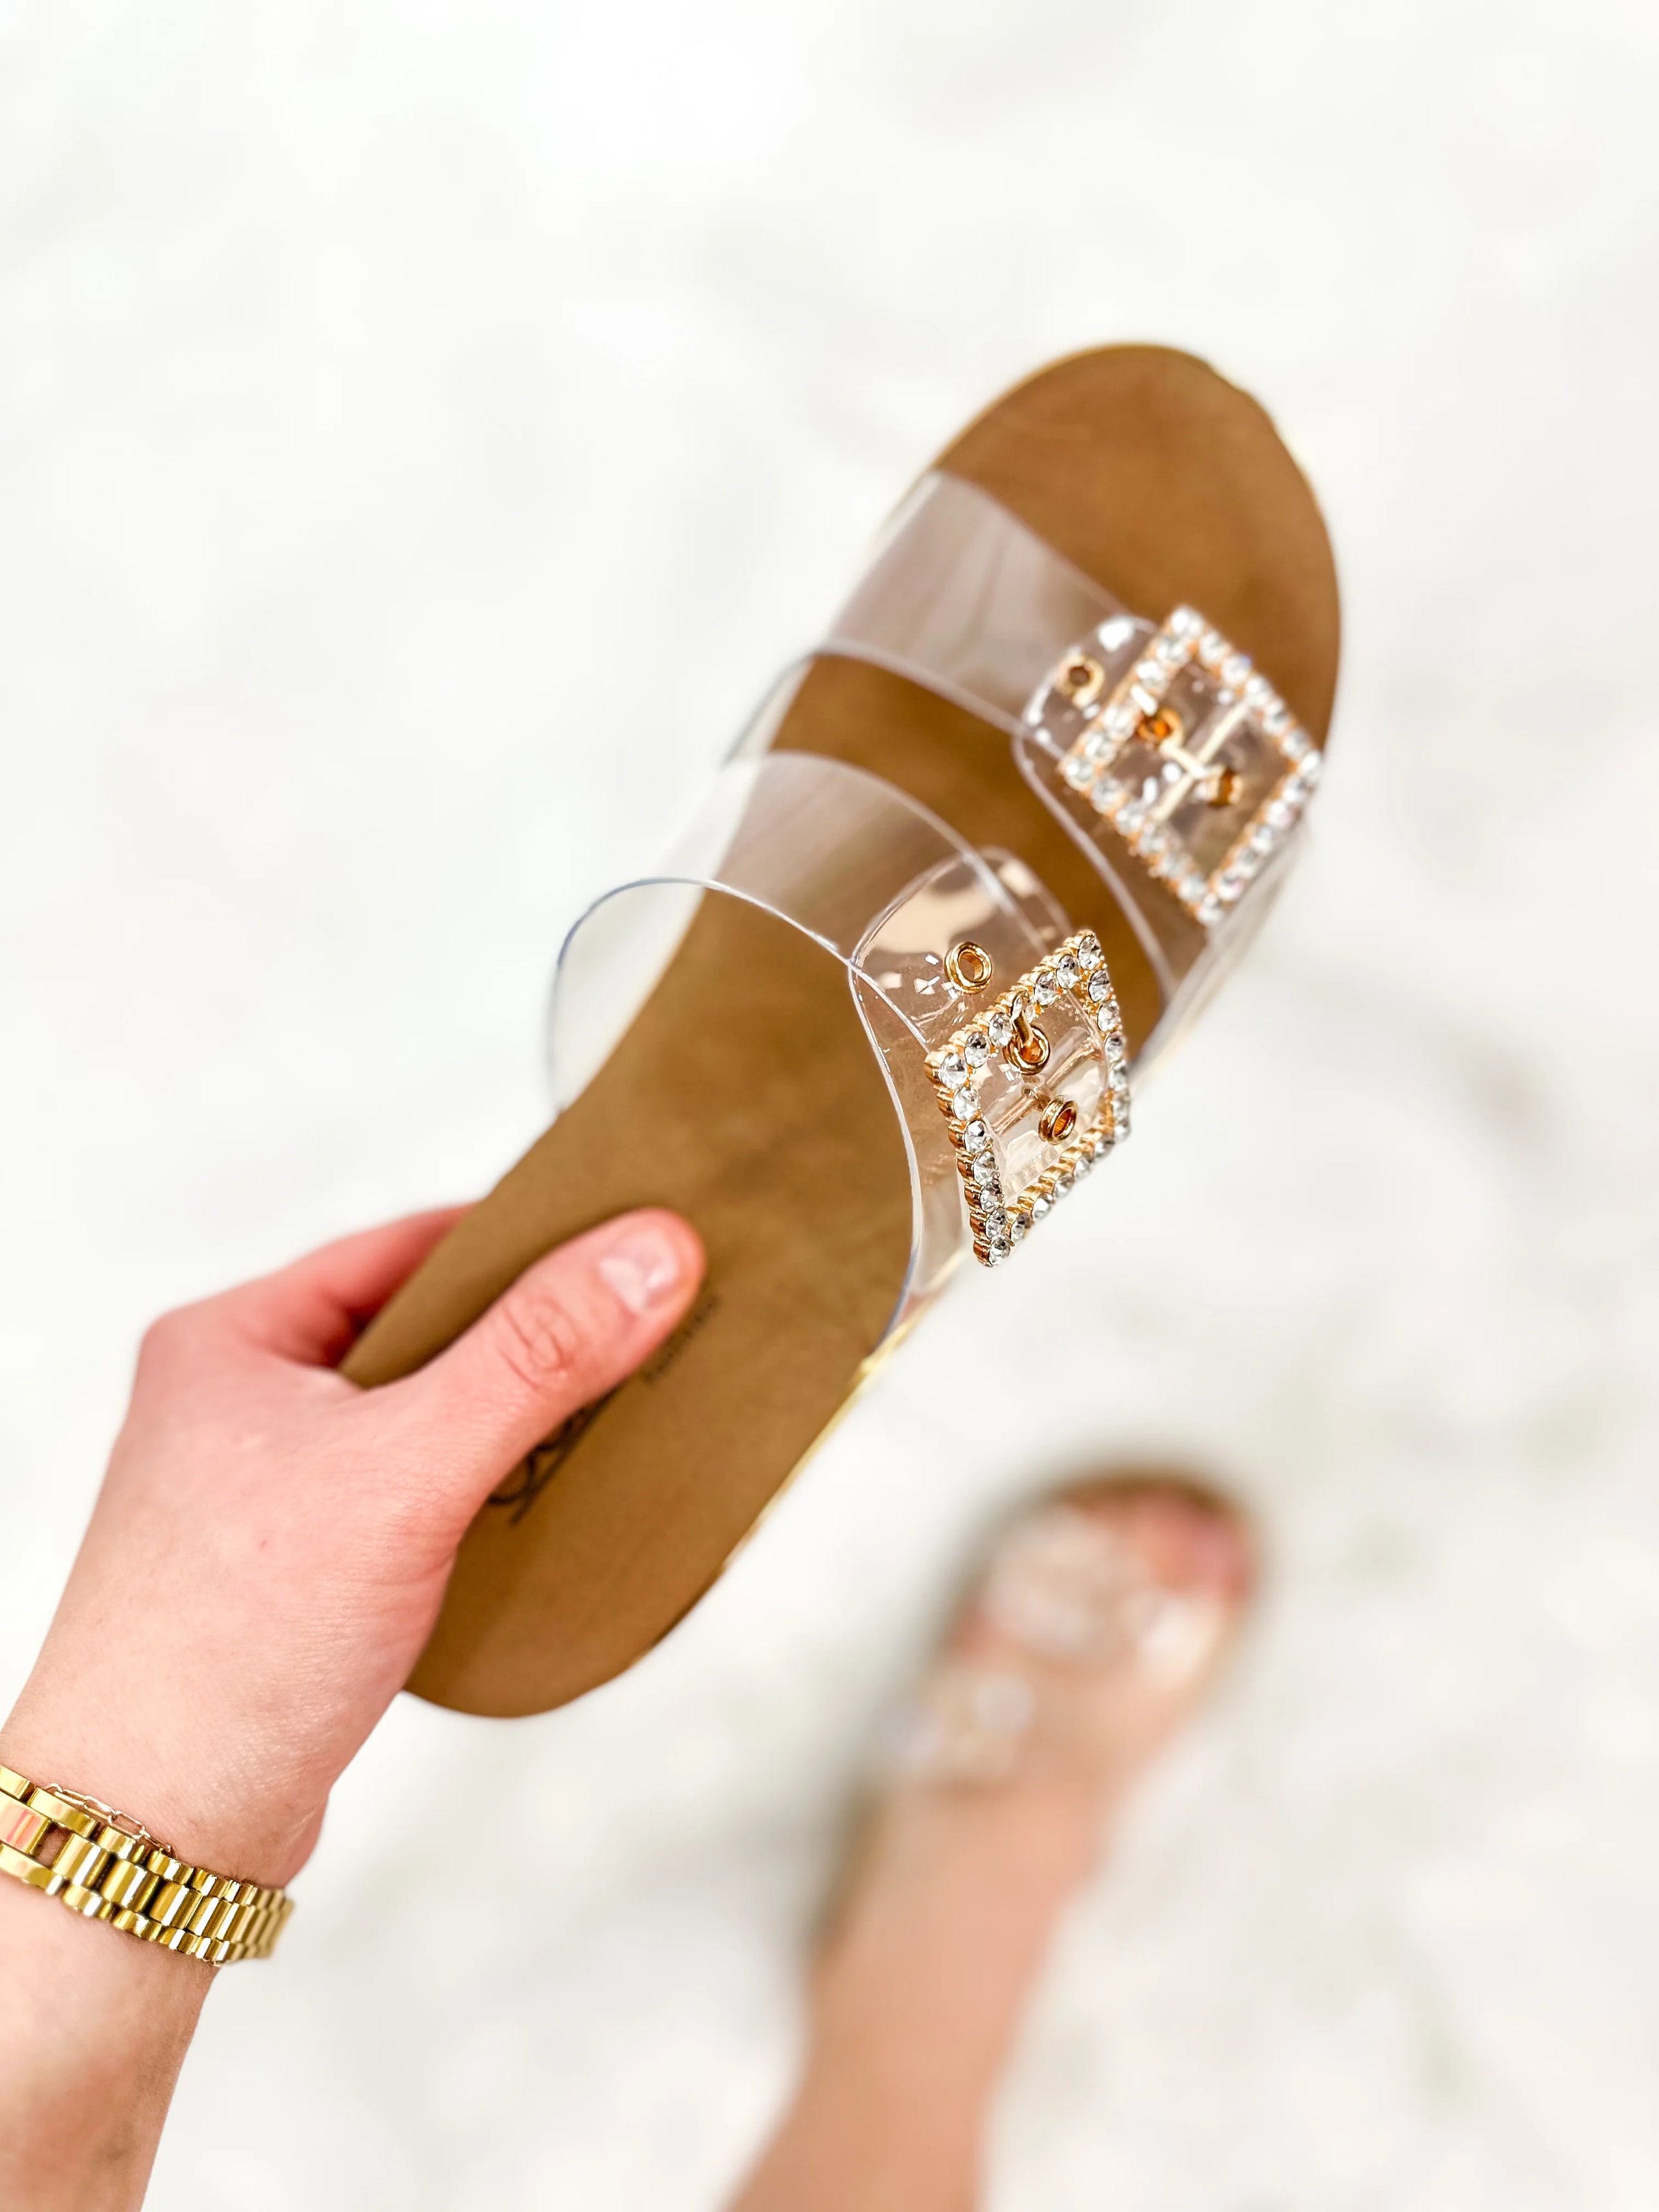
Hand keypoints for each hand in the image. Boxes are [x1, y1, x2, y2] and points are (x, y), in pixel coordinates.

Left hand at [1, 1203, 703, 1885]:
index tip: (633, 1242)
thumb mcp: (403, 1472)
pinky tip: (548, 1515)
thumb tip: (650, 1252)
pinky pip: (419, 1499)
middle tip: (646, 1340)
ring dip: (516, 1429)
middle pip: (427, 1333)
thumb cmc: (234, 1644)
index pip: (409, 1244)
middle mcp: (242, 1402)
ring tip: (612, 1427)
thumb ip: (533, 1358)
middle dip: (535, 1344)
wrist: (153, 1834)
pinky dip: (487, 1500)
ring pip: (429, 1422)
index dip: (525, 1239)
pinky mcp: (300, 1571)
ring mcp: (268, 1490)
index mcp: (232, 1339)